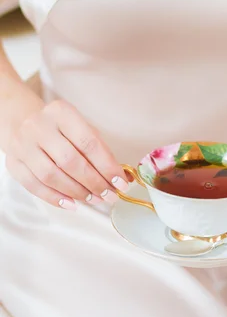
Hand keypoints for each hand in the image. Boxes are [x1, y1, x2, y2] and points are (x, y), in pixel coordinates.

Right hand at [6, 99, 128, 209]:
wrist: (21, 120)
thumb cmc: (59, 128)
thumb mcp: (81, 128)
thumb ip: (101, 151)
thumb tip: (122, 178)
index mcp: (61, 112)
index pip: (88, 143)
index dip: (107, 166)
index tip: (120, 183)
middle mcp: (39, 126)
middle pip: (70, 161)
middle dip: (93, 183)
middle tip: (109, 195)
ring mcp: (22, 145)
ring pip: (51, 176)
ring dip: (77, 192)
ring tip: (94, 199)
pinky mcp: (13, 163)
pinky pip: (35, 186)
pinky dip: (55, 198)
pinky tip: (72, 204)